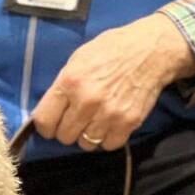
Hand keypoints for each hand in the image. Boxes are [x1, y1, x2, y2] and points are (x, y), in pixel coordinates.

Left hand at [32, 13, 194, 151]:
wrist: (151, 50)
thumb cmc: (112, 49)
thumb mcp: (78, 59)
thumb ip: (63, 85)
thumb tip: (51, 109)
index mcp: (70, 81)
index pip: (44, 120)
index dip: (45, 127)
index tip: (50, 126)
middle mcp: (87, 100)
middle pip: (64, 136)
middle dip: (67, 129)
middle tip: (76, 119)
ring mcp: (108, 114)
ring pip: (85, 144)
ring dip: (88, 134)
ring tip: (95, 120)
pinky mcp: (128, 123)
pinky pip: (108, 145)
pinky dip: (108, 138)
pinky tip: (110, 123)